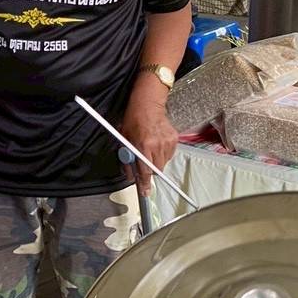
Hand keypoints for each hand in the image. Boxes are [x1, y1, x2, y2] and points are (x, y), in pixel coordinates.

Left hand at [121, 80, 178, 196]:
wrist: (148, 105)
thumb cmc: (133, 120)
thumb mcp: (124, 140)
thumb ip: (127, 159)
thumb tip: (130, 175)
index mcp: (143, 145)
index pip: (145, 171)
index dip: (144, 184)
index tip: (145, 192)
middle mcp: (157, 145)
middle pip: (156, 170)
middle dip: (149, 171)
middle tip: (143, 163)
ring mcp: (167, 143)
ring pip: (163, 163)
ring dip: (155, 162)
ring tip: (149, 149)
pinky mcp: (174, 140)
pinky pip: (168, 155)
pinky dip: (162, 154)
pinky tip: (156, 144)